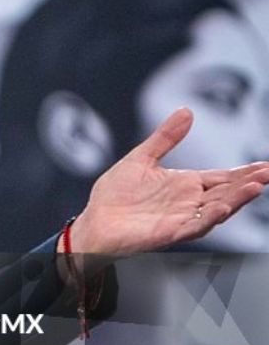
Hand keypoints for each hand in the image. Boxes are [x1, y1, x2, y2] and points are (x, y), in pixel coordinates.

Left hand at [71, 108, 268, 258]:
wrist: (94, 222)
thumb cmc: (114, 195)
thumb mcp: (141, 158)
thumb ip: (165, 138)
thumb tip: (186, 111)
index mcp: (185, 184)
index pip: (222, 178)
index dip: (245, 172)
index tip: (266, 165)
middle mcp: (188, 203)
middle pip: (226, 193)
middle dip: (249, 184)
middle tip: (268, 173)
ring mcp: (180, 218)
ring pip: (216, 209)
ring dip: (237, 200)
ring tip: (256, 187)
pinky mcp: (168, 233)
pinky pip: (194, 226)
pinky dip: (209, 218)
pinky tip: (222, 208)